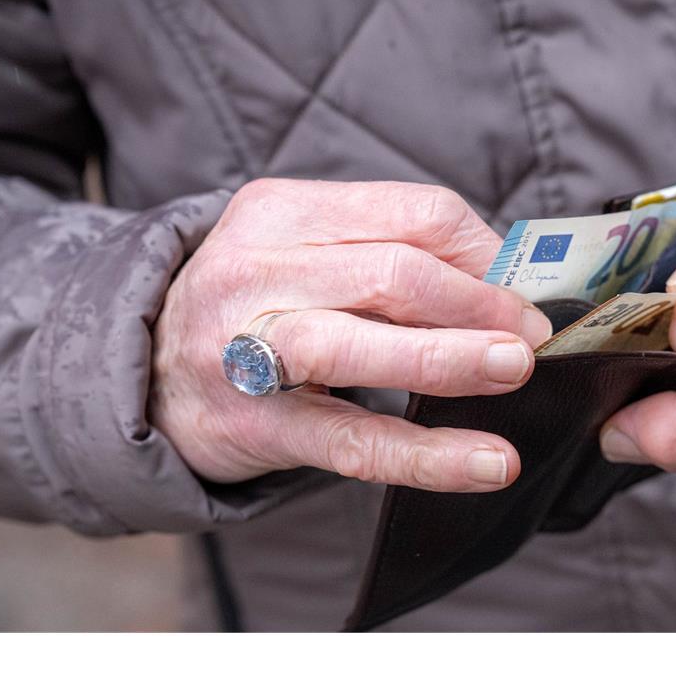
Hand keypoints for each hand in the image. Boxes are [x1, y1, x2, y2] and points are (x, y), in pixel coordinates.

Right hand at [150, 179, 552, 490]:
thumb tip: (506, 283)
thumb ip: (390, 252)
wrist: (142, 373)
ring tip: (515, 371)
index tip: (522, 290)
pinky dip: (428, 455)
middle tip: (533, 337)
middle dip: (479, 304)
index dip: (485, 254)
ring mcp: (246, 348)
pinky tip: (486, 463)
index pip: (413, 214)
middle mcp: (254, 270)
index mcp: (281, 211)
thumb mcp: (304, 252)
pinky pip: (352, 440)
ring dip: (453, 357)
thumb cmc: (255, 306)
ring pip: (361, 344)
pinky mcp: (255, 424)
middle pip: (393, 273)